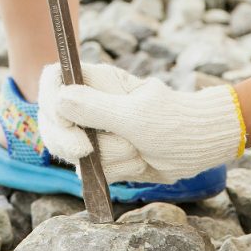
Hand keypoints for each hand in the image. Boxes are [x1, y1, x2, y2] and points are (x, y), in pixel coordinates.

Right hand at [38, 62, 244, 183]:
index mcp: (97, 81)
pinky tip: (138, 161)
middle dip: (68, 141)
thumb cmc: (174, 121)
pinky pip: (93, 171)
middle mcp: (91, 104)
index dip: (49, 99)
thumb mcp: (135, 115)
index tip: (66, 122)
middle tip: (87, 151)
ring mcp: (97, 131)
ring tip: (137, 148)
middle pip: (53, 121)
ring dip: (109, 158)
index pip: (54, 79)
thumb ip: (95, 108)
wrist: (200, 147)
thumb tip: (60, 100)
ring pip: (75, 152)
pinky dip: (117, 171)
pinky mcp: (106, 156)